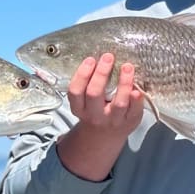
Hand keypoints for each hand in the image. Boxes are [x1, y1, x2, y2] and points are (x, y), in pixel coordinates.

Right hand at [57, 54, 143, 180]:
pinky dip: (137, 99)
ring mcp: (113, 121)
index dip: (82, 74)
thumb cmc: (92, 109)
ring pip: (118, 103)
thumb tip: (56, 63)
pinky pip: (135, 112)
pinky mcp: (130, 123)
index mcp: (80, 109)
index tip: (90, 59)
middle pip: (95, 94)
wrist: (105, 136)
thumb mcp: (80, 102)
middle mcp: (95, 116)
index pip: (76, 91)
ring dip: (124, 83)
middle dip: (101, 73)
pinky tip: (137, 88)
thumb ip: (78, 84)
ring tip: (128, 66)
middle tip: (108, 56)